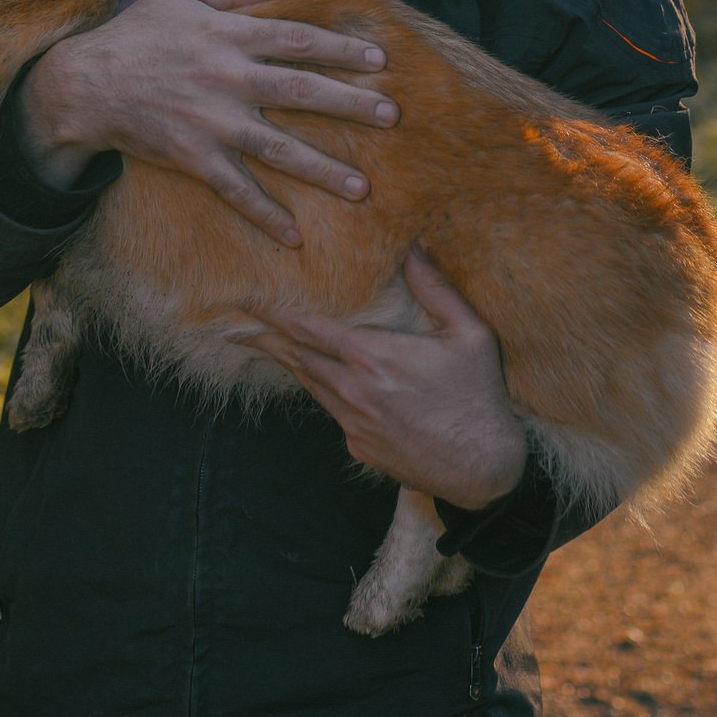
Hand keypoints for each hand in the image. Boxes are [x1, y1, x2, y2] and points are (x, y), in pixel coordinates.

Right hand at [17, 0, 399, 245]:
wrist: (82, 84)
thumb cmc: (134, 34)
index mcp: (229, 35)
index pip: (298, 40)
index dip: (342, 48)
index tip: (380, 60)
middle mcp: (227, 77)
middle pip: (301, 91)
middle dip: (350, 104)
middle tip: (393, 116)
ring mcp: (212, 121)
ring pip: (277, 148)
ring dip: (323, 169)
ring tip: (363, 187)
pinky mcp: (193, 157)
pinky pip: (235, 190)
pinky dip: (264, 214)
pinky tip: (293, 236)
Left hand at [240, 251, 528, 509]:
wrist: (482, 469)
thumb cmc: (479, 397)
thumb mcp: (470, 335)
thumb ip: (436, 289)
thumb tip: (413, 248)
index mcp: (374, 358)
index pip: (306, 329)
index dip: (270, 313)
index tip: (245, 300)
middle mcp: (353, 391)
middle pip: (295, 357)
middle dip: (263, 338)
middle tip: (235, 323)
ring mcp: (352, 423)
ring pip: (309, 384)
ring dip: (287, 362)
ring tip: (265, 344)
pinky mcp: (358, 446)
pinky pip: (331, 409)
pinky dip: (320, 389)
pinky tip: (319, 378)